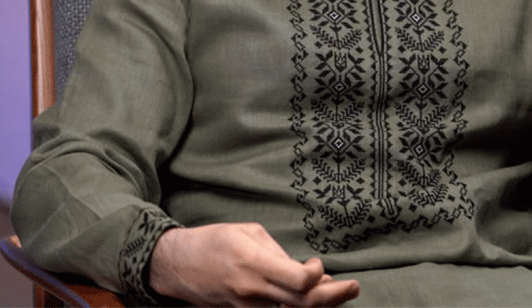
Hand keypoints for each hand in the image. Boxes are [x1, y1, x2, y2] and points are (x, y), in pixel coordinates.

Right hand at [148, 222, 360, 306]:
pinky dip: (298, 307)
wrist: (177, 266)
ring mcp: (248, 307)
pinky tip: (310, 297)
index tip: (316, 264)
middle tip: (354, 287)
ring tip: (336, 291)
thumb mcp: (247, 232)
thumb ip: (278, 252)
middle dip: (334, 297)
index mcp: (252, 262)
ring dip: (319, 304)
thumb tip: (305, 270)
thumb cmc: (212, 242)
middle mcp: (252, 290)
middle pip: (303, 304)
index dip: (317, 276)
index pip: (298, 281)